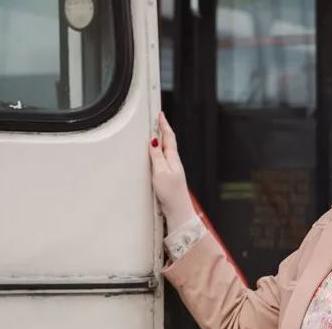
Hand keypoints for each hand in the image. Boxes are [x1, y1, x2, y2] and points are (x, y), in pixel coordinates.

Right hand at [149, 112, 195, 231]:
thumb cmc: (171, 194)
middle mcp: (174, 162)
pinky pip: (163, 159)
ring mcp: (172, 170)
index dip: (164, 125)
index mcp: (172, 158)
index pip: (168, 137)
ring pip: (166, 150)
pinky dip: (159, 151)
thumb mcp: (161, 172)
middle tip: (158, 119)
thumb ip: (157, 156)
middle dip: (162, 129)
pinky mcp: (168, 177)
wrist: (177, 210)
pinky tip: (156, 154)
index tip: (160, 115)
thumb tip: (153, 140)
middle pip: (168, 141)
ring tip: (156, 131)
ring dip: (161, 140)